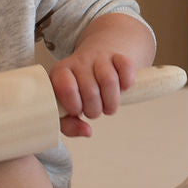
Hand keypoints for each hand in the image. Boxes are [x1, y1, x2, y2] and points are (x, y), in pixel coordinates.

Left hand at [50, 12, 154, 138]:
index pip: (66, 88)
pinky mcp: (118, 55)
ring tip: (109, 107)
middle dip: (95, 110)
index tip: (78, 111)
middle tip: (95, 111)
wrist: (96, 57)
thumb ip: (68, 124)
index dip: (75, 106)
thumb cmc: (79, 87)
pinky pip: (126, 68)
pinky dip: (126, 84)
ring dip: (112, 102)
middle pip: (90, 90)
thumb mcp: (66, 104)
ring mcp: (100, 57)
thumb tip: (87, 132)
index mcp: (61, 72)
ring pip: (109, 81)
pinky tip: (122, 89)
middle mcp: (79, 62)